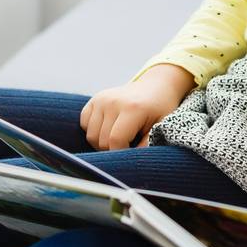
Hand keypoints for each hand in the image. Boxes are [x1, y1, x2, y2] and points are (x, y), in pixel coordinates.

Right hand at [78, 65, 193, 151]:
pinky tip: (109, 128)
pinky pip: (84, 124)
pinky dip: (94, 131)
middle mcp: (113, 102)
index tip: (131, 152)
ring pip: (91, 136)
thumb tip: (131, 160)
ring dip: (102, 142)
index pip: (115, 141)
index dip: (121, 153)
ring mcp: (101, 99)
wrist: (155, 86)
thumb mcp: (162, 126)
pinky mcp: (94, 99)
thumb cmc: (160, 109)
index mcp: (132, 108)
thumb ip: (148, 144)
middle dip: (113, 149)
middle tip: (129, 144)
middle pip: (102, 141)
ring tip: (120, 137)